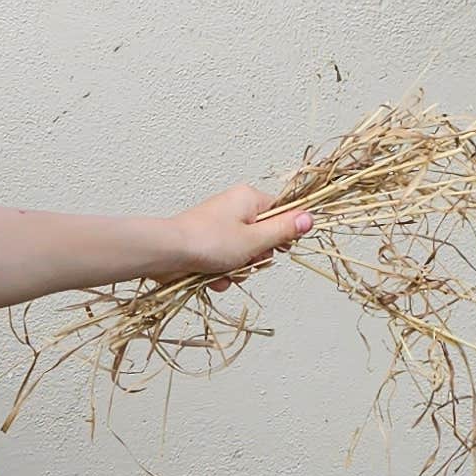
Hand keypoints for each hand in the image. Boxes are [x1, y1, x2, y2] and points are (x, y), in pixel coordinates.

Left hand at [154, 182, 316, 283]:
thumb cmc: (208, 242)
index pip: (281, 212)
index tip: (279, 248)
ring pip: (244, 253)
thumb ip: (284, 231)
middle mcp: (234, 208)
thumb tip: (310, 218)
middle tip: (247, 260)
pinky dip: (221, 272)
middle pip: (263, 237)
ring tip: (225, 270)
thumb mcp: (255, 240)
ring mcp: (218, 226)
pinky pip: (225, 260)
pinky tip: (212, 277)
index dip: (284, 233)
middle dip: (256, 257)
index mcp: (248, 199)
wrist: (165, 254)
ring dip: (238, 269)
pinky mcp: (206, 243)